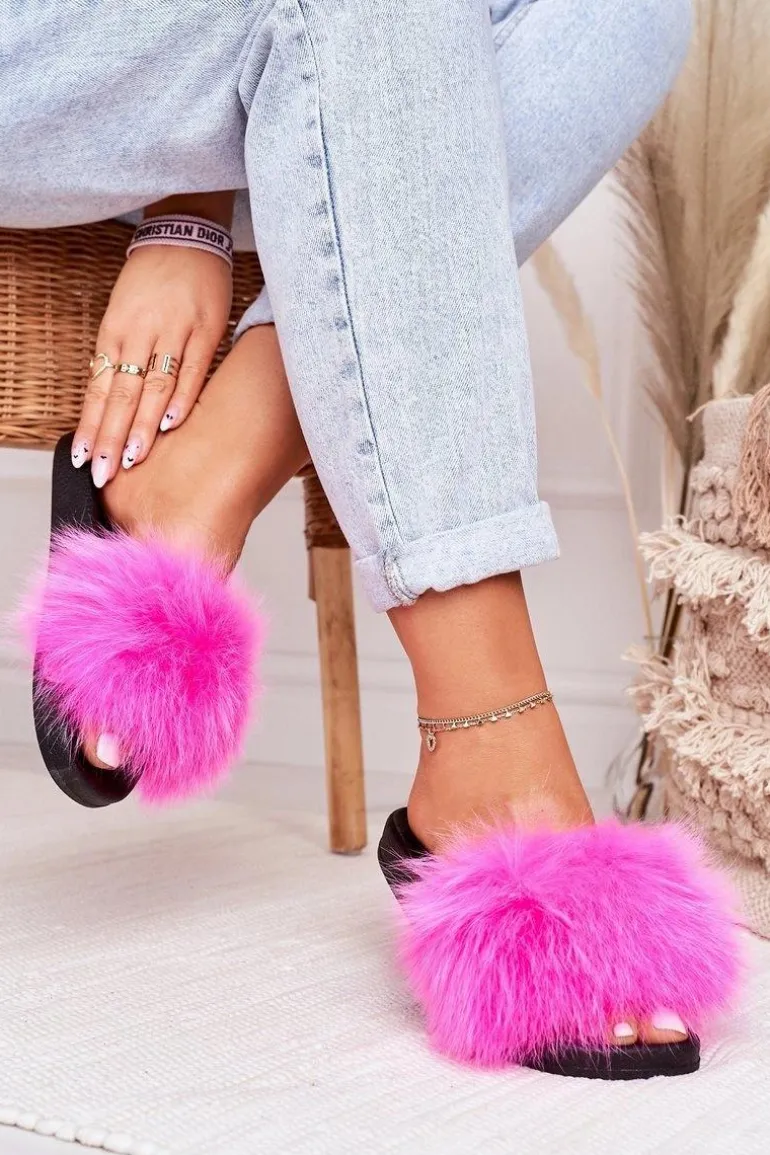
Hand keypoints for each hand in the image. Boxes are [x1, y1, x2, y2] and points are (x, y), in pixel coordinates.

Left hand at [72, 245, 232, 485]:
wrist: (186, 235)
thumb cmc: (153, 281)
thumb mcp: (124, 314)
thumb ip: (121, 357)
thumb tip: (112, 406)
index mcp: (114, 331)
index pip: (98, 388)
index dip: (90, 425)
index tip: (83, 458)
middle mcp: (139, 332)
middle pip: (121, 394)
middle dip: (110, 437)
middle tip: (103, 472)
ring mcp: (173, 330)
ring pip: (154, 386)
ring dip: (142, 426)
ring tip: (132, 458)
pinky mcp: (205, 329)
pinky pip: (193, 370)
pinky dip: (181, 398)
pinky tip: (170, 425)